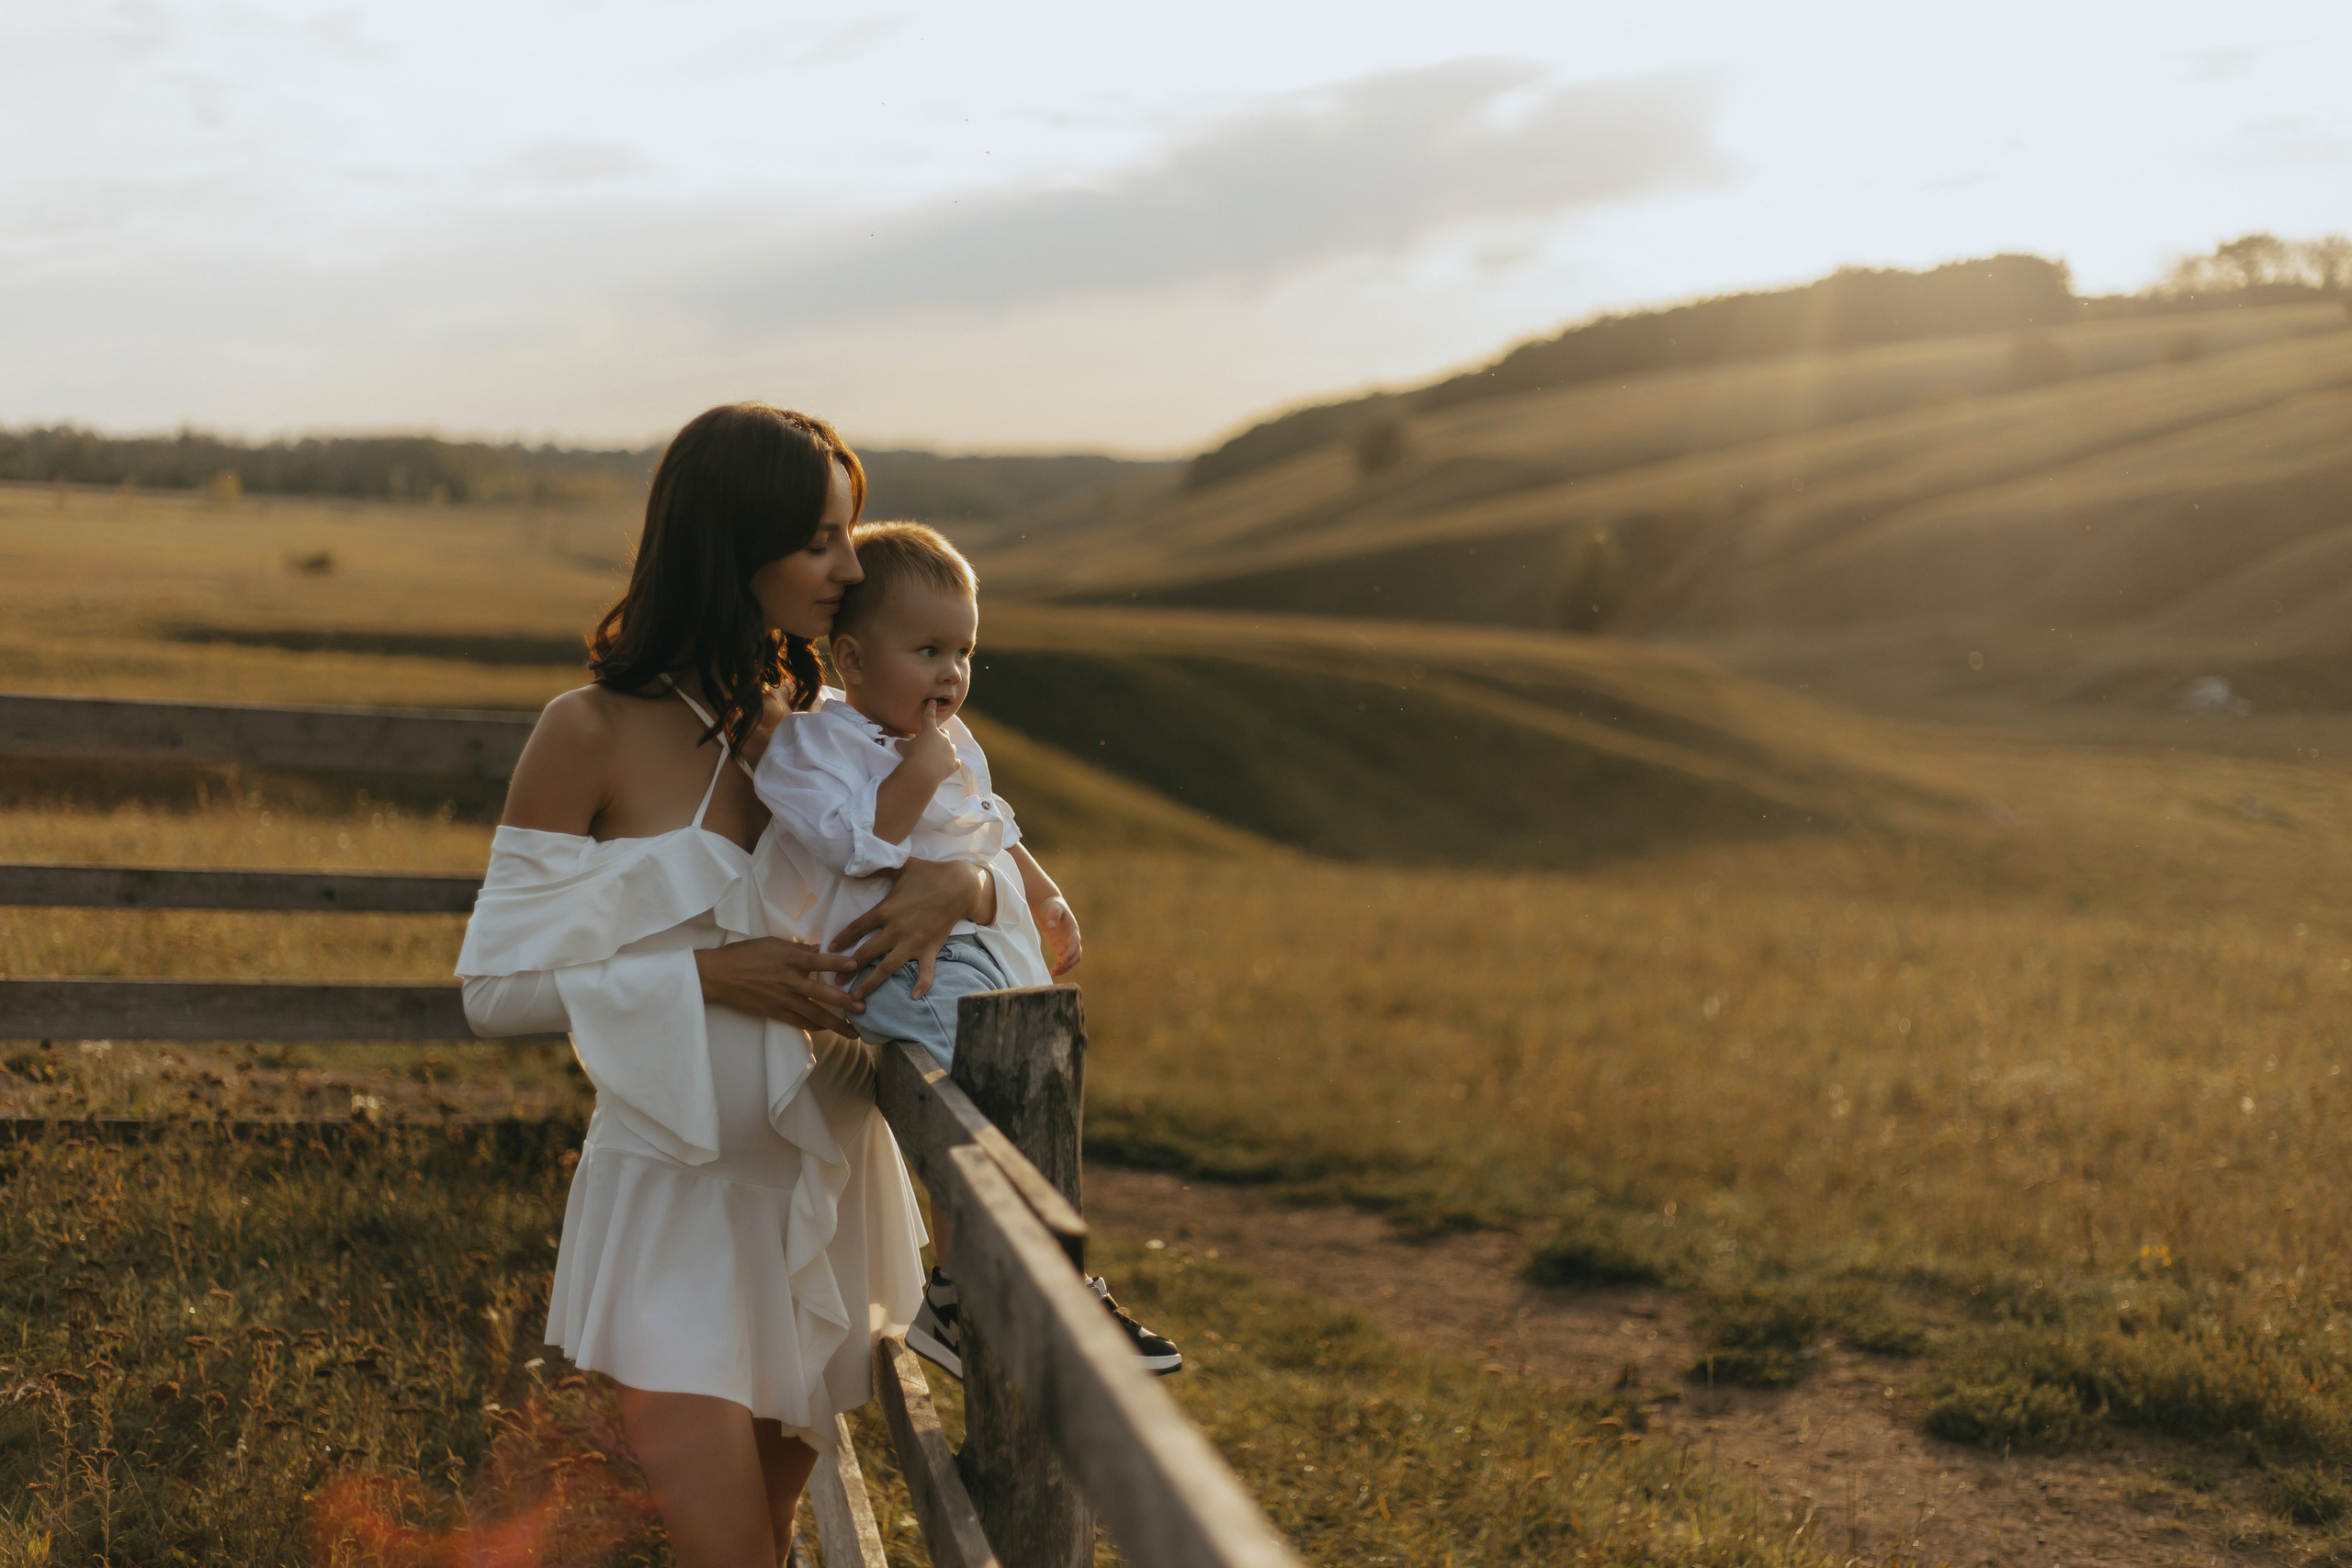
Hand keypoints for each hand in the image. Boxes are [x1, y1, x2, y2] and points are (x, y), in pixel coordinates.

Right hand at [694, 938, 861, 1033]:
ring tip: (854, 1032)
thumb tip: (817, 948)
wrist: (720, 975)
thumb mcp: (772, 943)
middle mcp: (790, 981)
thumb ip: (797, 948)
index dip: (838, 964)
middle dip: (845, 1001)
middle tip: (863, 1008)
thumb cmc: (744, 954)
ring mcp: (783, 999)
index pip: (820, 962)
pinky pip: (799, 1022)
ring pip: (814, 1014)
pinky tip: (827, 1030)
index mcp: (790, 959)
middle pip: (822, 993)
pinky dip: (814, 1027)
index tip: (855, 967)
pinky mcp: (775, 1012)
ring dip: (836, 1024)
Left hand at [833, 857, 992, 1000]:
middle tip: (834, 980)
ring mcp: (914, 942)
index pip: (857, 927)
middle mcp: (897, 929)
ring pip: (888, 967)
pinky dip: (921, 985)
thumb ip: (877, 866)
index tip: (828, 949)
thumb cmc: (929, 873)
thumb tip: (856, 863)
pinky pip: (926, 971)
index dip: (841, 939)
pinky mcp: (931, 948)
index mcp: (886, 910)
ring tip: (857, 997)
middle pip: (867, 953)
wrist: (960, 885)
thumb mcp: (901, 865)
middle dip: (848, 968)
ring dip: (871, 983)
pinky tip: (913, 997)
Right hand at [897, 699, 959, 788]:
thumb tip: (898, 743)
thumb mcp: (903, 747)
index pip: (930, 716)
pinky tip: (950, 764)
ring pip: (951, 747)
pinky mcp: (954, 763)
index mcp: (930, 731)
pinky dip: (953, 763)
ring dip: (946, 749)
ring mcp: (950, 751)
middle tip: (933, 741)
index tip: (933, 702)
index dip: (931, 708)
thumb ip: (902, 743)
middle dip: (940, 735)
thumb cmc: (911, 756)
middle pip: (944, 733)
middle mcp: (943, 739)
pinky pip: (957, 762)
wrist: (921, 772)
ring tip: (938, 756)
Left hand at [1033, 895, 1081, 975]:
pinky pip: (1063, 960)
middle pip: (1076, 955)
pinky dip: (1060, 967)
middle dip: (1068, 963)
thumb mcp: (1053, 908)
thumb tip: (1051, 926)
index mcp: (1072, 930)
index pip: (1075, 944)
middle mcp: (1072, 938)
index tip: (1062, 960)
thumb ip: (1053, 915)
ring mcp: (1066, 944)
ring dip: (1065, 968)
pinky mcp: (1060, 947)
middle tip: (1056, 968)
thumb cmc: (1052, 905)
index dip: (1070, 953)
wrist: (1049, 905)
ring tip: (1053, 972)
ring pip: (1071, 960)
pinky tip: (1053, 972)